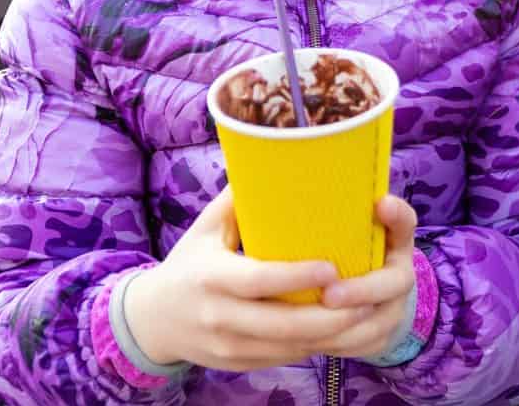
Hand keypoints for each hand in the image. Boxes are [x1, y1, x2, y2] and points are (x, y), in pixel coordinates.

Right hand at [126, 187, 370, 371]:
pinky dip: (311, 346)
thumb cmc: (189, 263)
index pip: (259, 280)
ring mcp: (226, 346)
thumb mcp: (206, 228)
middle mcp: (218, 316)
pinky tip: (338, 330)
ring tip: (364, 314)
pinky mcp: (236, 363)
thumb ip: (239, 198)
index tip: (333, 266)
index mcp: (210, 277)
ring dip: (328, 335)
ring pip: (286, 346)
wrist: (151, 319)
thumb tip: (273, 155)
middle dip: (329, 315)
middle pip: (281, 323)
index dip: (298, 276)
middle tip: (367, 298)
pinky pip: (281, 358)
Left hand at [316, 195, 419, 359]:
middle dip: (360, 291)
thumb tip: (317, 182)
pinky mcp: (380, 340)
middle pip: (391, 284)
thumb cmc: (349, 253)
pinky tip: (305, 342)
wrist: (372, 299)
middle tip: (328, 295)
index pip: (405, 223)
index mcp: (396, 241)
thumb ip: (339, 208)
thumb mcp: (347, 227)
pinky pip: (358, 347)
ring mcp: (394, 311)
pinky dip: (334, 346)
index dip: (397, 216)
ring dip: (342, 327)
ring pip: (374, 325)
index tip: (381, 204)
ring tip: (306, 325)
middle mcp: (402, 276)